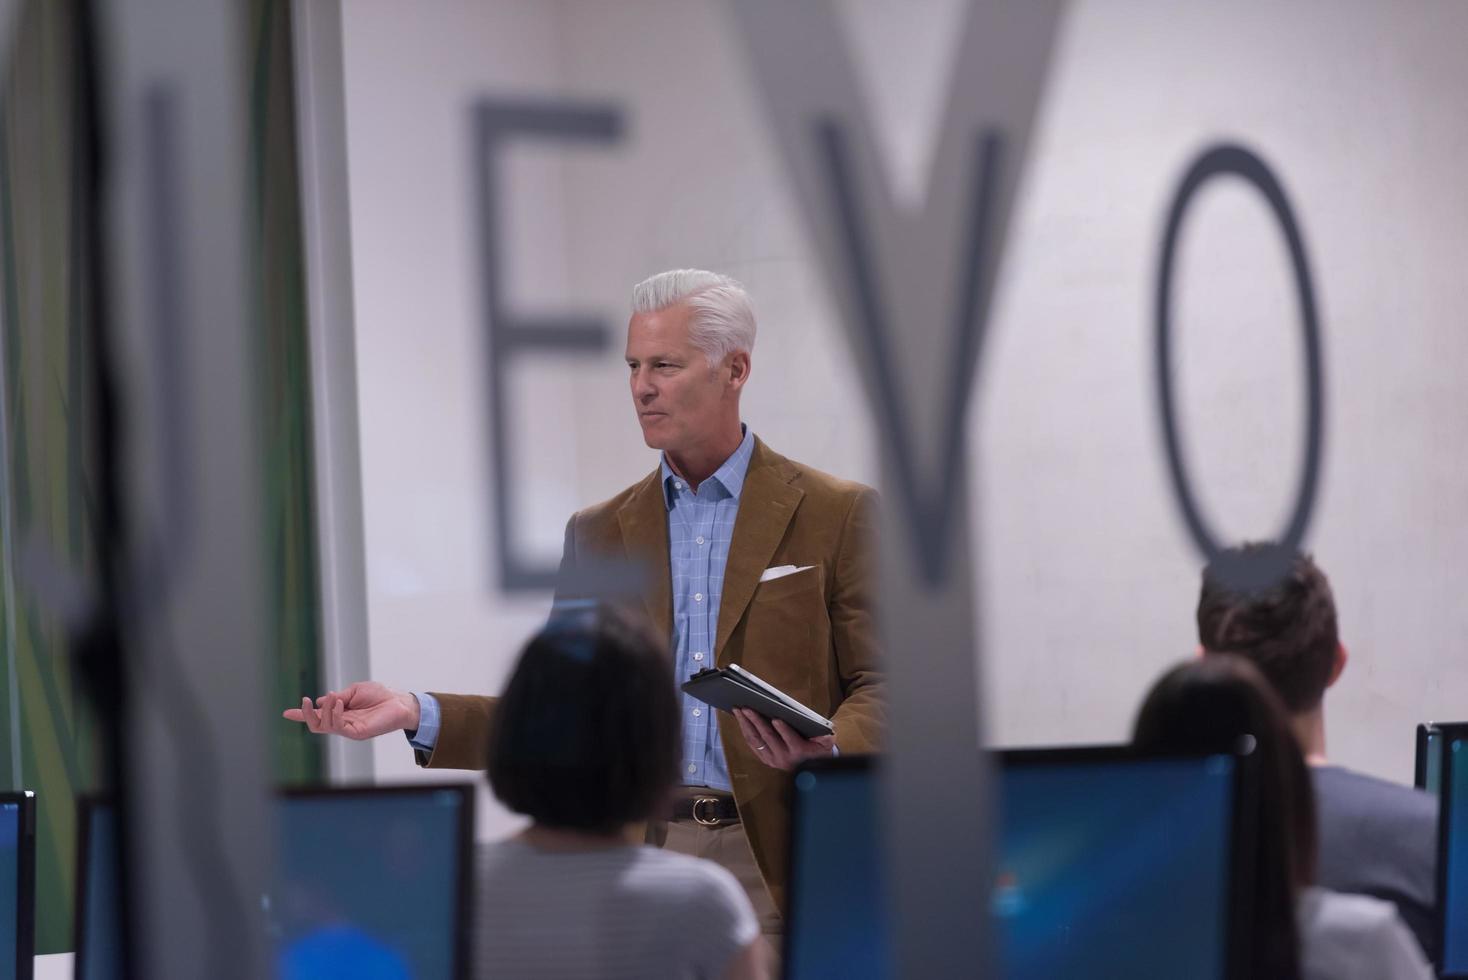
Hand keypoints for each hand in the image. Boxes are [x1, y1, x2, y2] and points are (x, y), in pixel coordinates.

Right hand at [281, 681, 419, 740]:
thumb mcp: (354, 691)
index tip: (286, 713)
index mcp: (340, 712)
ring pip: (324, 726)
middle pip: (316, 724)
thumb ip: (338, 697)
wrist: (399, 702)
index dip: (302, 714)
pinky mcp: (357, 733)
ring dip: (324, 710)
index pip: (318, 715)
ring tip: (332, 697)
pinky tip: (339, 704)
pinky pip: (338, 727)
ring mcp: (348, 729)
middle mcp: (342, 722)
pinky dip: (335, 714)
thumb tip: (320, 700)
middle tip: (304, 701)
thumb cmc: (380, 695)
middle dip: (306, 714)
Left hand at [732, 708, 835, 770]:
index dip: (783, 729)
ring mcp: (773, 759)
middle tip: (747, 708)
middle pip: (768, 737)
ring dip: (746, 725)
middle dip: (756, 721)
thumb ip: (825, 735)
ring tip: (739, 711)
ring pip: (756, 741)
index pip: (790, 739)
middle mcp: (784, 757)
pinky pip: (753, 745)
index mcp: (799, 751)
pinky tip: (741, 721)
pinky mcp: (766, 760)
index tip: (776, 719)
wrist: (812, 768)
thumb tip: (820, 728)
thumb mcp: (826, 741)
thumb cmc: (818, 749)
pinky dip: (746, 732)